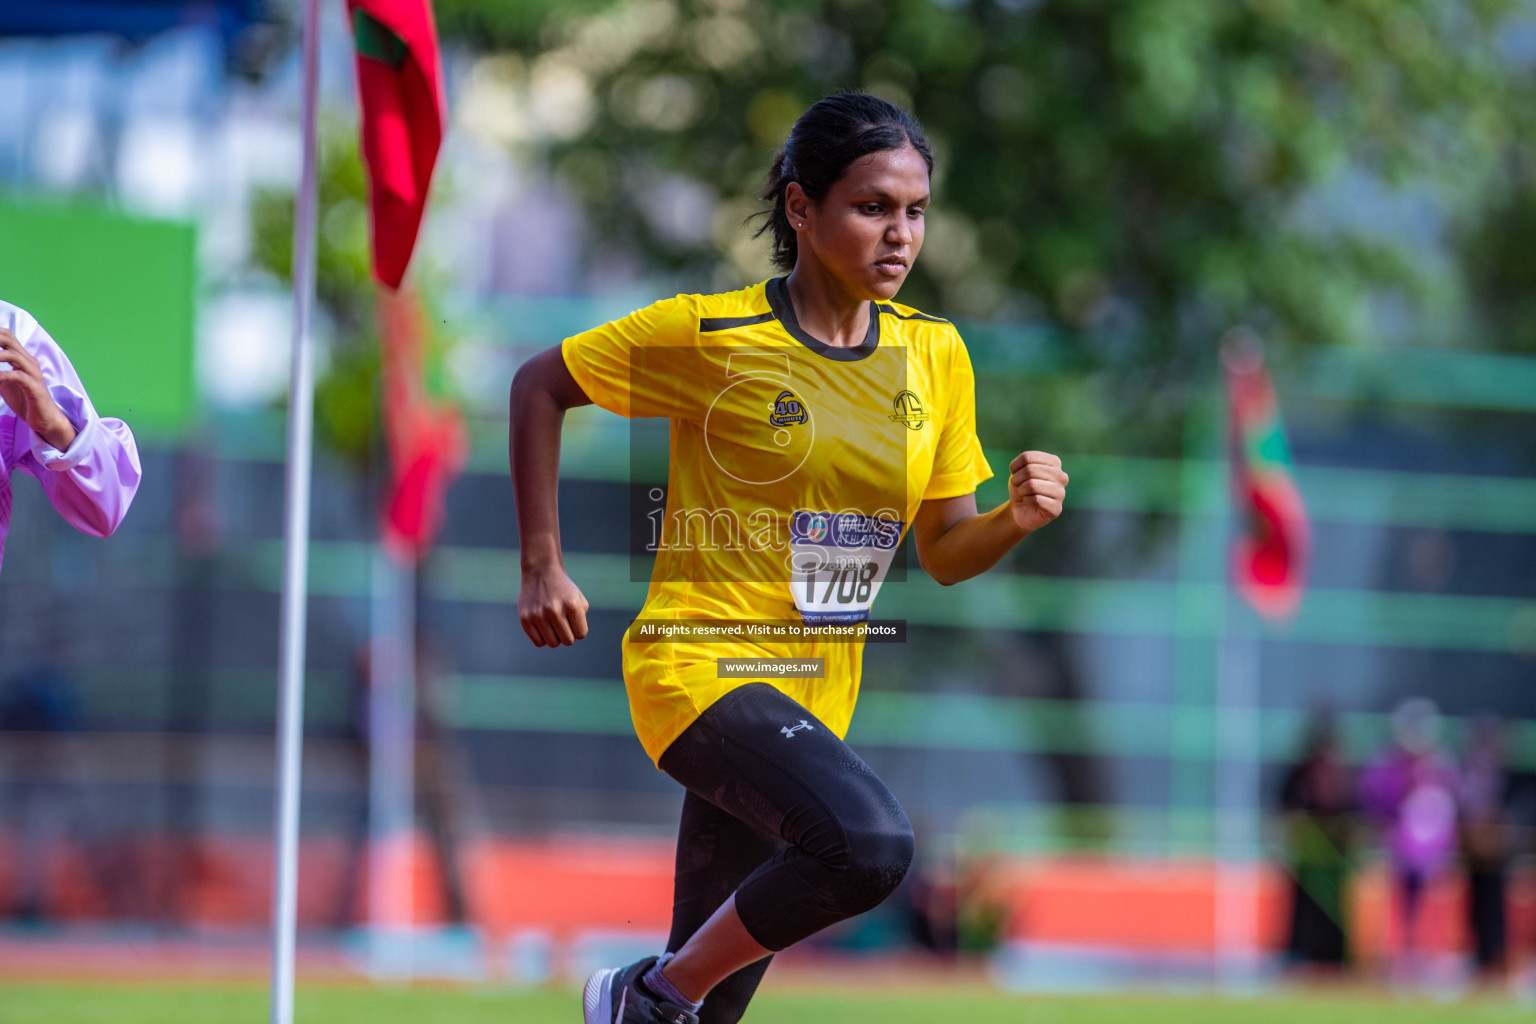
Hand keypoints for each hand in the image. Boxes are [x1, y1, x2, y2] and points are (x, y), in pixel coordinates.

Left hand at [0, 328, 75, 449]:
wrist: (44, 418)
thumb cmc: (24, 399)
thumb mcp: (3, 382)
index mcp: (22, 358)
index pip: (7, 336)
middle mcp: (29, 361)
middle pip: (9, 340)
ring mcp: (33, 373)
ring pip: (13, 355)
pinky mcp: (34, 387)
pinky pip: (17, 376)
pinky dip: (2, 375)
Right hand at [518, 564, 590, 646]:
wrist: (541, 572)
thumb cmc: (563, 590)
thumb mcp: (579, 599)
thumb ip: (581, 619)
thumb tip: (575, 636)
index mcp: (571, 605)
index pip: (581, 634)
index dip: (579, 630)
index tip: (573, 622)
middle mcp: (554, 610)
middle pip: (568, 641)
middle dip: (568, 635)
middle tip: (563, 624)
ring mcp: (538, 615)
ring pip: (553, 643)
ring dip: (555, 638)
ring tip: (553, 625)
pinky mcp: (525, 619)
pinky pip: (538, 642)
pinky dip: (543, 638)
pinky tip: (543, 627)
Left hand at [1008, 450, 1067, 533]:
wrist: (1020, 508)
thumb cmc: (1022, 486)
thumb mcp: (1019, 470)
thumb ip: (1025, 462)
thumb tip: (1030, 470)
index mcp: (1054, 462)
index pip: (1028, 457)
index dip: (1015, 466)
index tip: (1014, 472)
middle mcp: (1061, 476)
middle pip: (1030, 470)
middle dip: (1017, 479)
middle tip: (1018, 485)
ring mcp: (1061, 492)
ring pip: (1032, 485)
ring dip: (1022, 490)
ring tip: (1024, 493)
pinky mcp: (1056, 508)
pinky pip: (1036, 499)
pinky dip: (1026, 500)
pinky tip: (1029, 502)